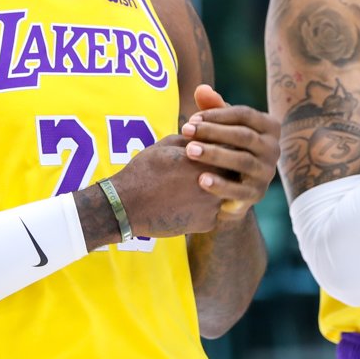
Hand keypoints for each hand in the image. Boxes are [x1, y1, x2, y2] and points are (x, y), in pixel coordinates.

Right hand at [107, 134, 231, 237]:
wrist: (126, 206)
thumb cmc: (144, 171)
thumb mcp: (167, 145)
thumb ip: (193, 139)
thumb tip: (206, 135)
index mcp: (206, 157)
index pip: (229, 147)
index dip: (223, 146)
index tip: (217, 146)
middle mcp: (215, 180)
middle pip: (232, 171)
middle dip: (224, 167)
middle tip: (212, 167)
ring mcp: (213, 204)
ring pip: (226, 193)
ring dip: (219, 188)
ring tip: (199, 186)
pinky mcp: (208, 223)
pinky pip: (215, 212)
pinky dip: (206, 207)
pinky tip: (191, 204)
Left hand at [181, 84, 278, 220]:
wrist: (234, 185)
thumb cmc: (227, 146)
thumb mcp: (222, 125)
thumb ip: (213, 107)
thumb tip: (200, 89)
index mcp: (268, 126)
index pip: (244, 114)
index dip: (217, 115)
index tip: (192, 118)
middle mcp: (273, 149)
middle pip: (243, 135)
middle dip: (212, 132)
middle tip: (185, 130)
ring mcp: (267, 172)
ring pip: (242, 161)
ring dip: (214, 154)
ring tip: (189, 151)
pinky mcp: (257, 194)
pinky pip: (240, 190)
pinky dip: (221, 186)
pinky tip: (201, 180)